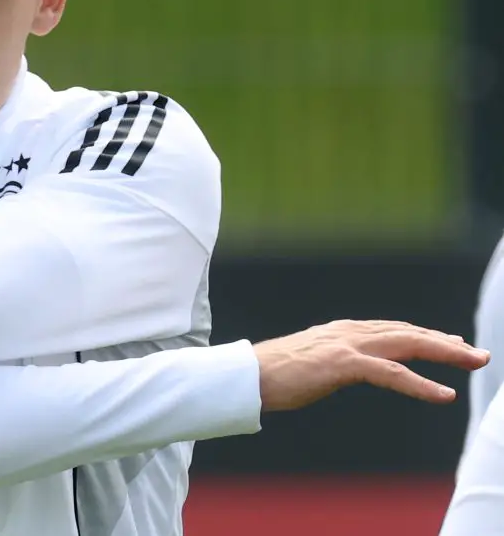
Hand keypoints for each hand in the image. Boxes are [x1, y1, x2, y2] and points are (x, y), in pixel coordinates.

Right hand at [255, 319, 489, 410]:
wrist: (245, 375)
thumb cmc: (271, 375)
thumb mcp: (310, 363)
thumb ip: (331, 361)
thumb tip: (338, 368)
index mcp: (341, 332)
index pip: (392, 329)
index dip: (425, 335)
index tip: (452, 342)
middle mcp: (349, 332)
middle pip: (407, 333)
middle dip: (446, 343)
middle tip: (479, 354)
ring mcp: (347, 345)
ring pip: (407, 345)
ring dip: (446, 353)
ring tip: (474, 362)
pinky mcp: (343, 364)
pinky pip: (391, 374)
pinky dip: (421, 384)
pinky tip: (444, 394)